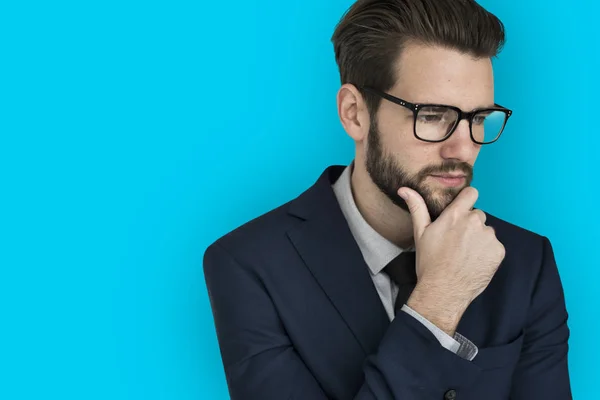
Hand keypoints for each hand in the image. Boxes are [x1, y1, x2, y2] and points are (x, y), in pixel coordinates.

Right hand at [398, 186, 505, 334]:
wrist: (444, 290)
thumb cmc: (429, 262)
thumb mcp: (420, 233)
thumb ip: (417, 207)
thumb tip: (404, 189)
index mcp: (455, 215)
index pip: (471, 193)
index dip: (467, 200)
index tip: (462, 209)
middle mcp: (475, 222)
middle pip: (477, 215)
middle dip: (470, 225)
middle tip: (457, 242)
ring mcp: (489, 237)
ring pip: (486, 232)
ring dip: (479, 239)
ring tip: (465, 255)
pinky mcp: (498, 251)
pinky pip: (494, 246)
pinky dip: (487, 253)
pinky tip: (474, 262)